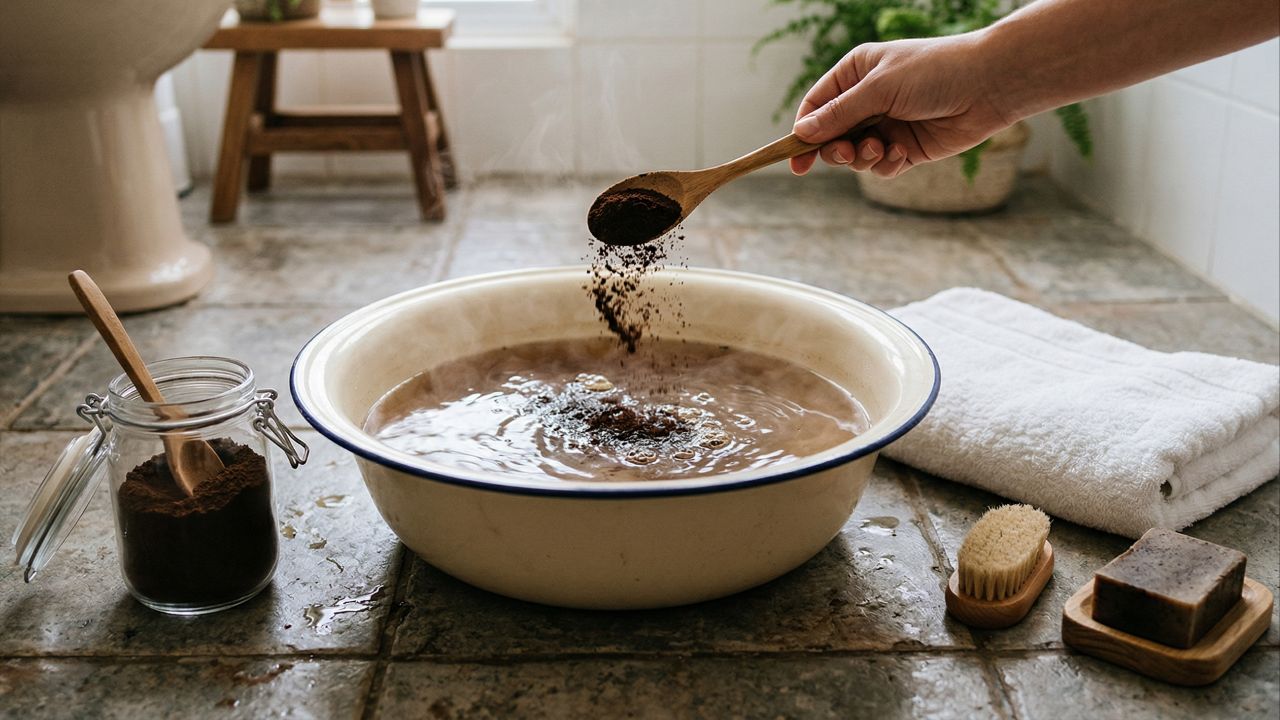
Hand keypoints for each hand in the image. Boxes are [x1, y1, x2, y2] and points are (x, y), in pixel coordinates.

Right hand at [790, 33, 1013, 177]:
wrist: (988, 85)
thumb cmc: (934, 72)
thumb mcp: (879, 89)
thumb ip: (839, 114)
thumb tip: (801, 134)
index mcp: (856, 74)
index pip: (816, 107)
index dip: (803, 134)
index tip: (795, 161)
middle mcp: (868, 100)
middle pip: (831, 136)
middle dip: (835, 149)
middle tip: (847, 153)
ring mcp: (887, 124)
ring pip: (855, 155)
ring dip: (862, 158)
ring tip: (879, 148)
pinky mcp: (907, 148)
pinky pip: (881, 166)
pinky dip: (885, 164)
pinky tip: (902, 154)